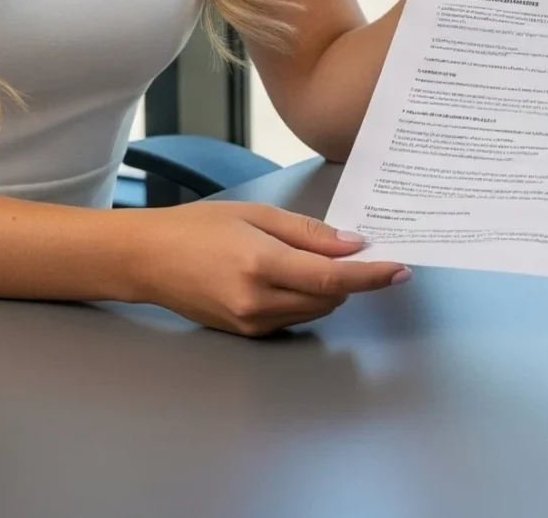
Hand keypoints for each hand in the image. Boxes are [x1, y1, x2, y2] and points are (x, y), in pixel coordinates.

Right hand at [125, 199, 409, 335]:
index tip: (400, 270)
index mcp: (262, 265)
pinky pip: (293, 317)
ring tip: (315, 258)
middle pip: (330, 299)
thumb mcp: (255, 216)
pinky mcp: (246, 332)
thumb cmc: (196, 228)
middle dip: (350, 278)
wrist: (146, 260)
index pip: (334, 280)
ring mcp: (252, 323)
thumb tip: (352, 245)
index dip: (372, 277)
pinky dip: (304, 298)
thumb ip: (308, 233)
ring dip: (328, 290)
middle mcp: (259, 301)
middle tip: (355, 250)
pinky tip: (290, 275)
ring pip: (315, 311)